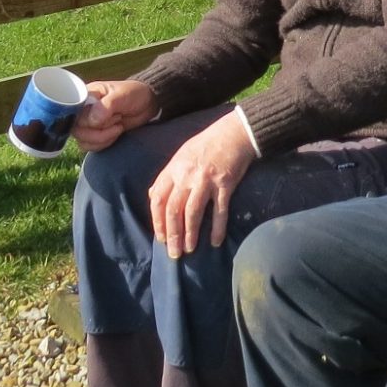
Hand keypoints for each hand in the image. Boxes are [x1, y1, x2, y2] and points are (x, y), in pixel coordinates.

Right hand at [74, 79, 157, 151]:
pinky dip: (104, 143)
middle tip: (117, 118)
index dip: (84, 119)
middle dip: (100, 129)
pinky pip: (89, 146)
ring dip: (103, 137)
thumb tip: (92, 120)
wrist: (147, 105)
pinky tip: (115, 133)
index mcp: (85, 96)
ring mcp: (87, 124)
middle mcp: (83, 110)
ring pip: (82, 140)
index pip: (71, 112)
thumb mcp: (122, 95)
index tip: (100, 120)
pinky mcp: (94, 135)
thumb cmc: (134, 94)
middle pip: (76, 129)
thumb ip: (106, 106)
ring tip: (118, 125)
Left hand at [149, 112, 256, 257]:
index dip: (157, 221)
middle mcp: (186, 175)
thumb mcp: (181, 155)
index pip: (158, 199)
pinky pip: (219, 210)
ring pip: (193, 212)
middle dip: (172, 234)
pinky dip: (217, 228)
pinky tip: (215, 241)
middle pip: (174, 210)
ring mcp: (205, 180)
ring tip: (189, 249)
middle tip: (174, 253)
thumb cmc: (206, 144)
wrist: (234, 132)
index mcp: (173, 169)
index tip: (161, 238)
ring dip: (190, 234)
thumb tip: (153, 194)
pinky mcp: (225, 184)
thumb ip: (167, 176)